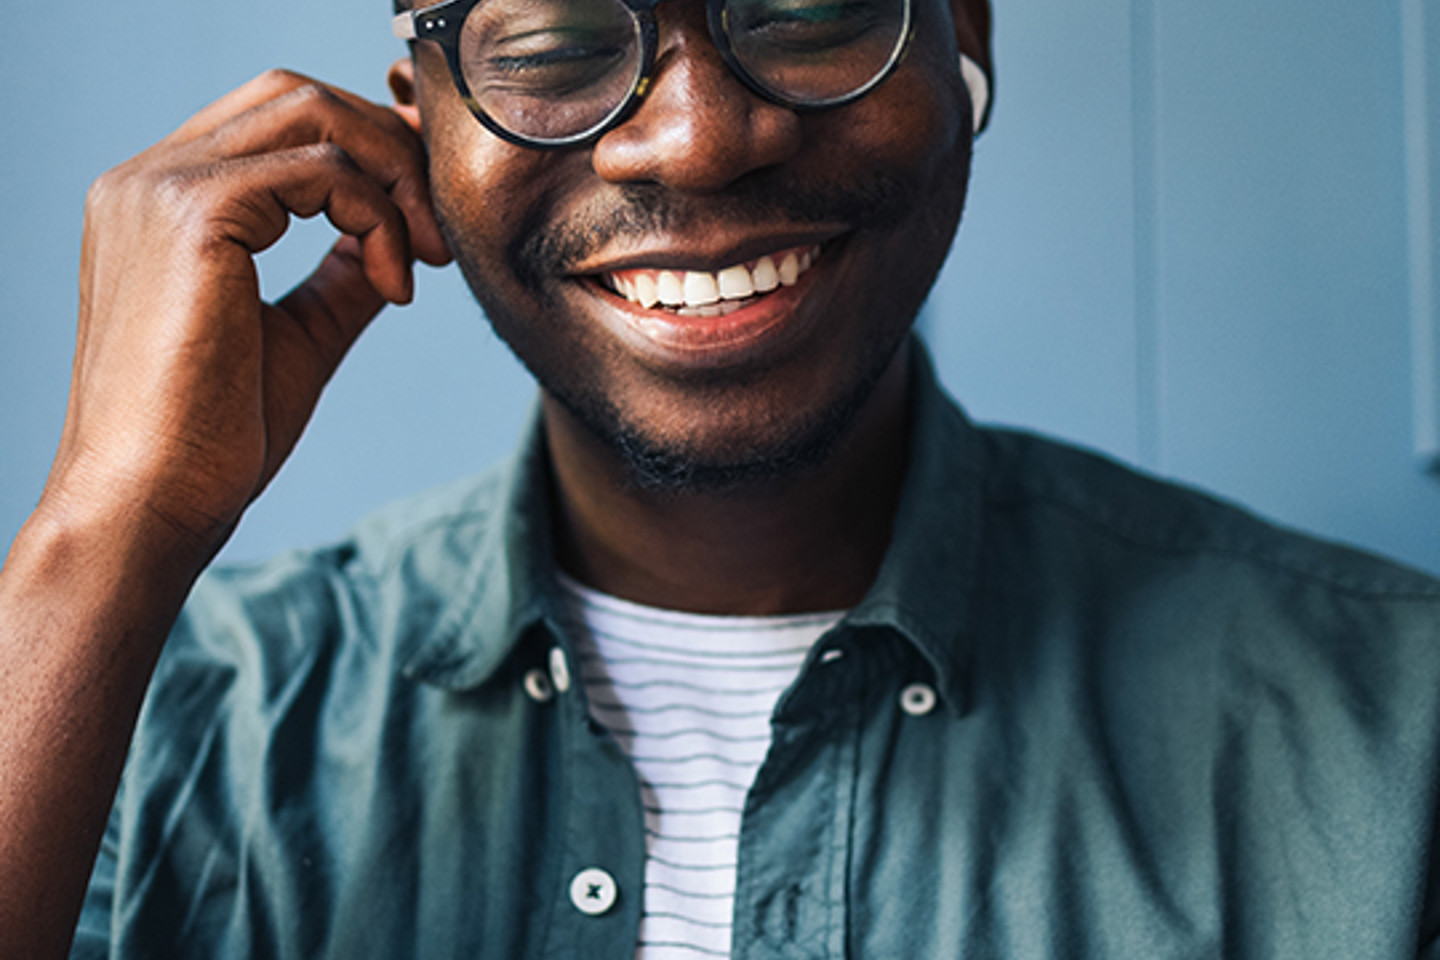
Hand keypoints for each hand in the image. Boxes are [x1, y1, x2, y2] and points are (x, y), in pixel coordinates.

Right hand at [44, 69, 450, 558]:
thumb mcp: (297, 335)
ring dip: (394, 178)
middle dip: (388, 150)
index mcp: (158, 200)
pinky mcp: (194, 214)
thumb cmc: (213, 439)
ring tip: (422, 259)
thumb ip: (340, 274)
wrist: (152, 503)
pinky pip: (322, 172)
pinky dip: (378, 218)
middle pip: (298, 96)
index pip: (276, 120)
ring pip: (314, 115)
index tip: (423, 218)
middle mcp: (147, 177)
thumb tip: (392, 240)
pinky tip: (394, 286)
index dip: (367, 148)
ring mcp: (162, 187)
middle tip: (435, 233)